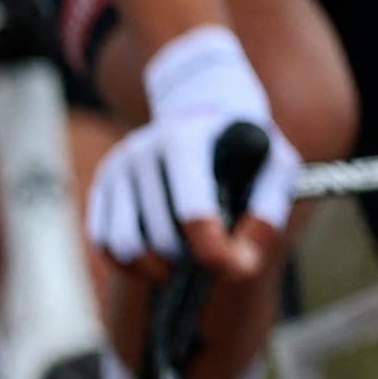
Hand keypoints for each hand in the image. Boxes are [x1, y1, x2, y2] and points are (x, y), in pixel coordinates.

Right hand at [88, 25, 299, 273]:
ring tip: (185, 257)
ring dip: (157, 266)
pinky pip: (103, 243)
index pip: (193, 210)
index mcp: (186, 139)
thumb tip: (237, 266)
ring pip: (125, 245)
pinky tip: (158, 258)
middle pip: (162, 236)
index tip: (228, 267)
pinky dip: (130, 264)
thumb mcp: (275, 166)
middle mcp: (143, 149)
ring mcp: (117, 167)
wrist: (207, 111)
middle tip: (212, 253)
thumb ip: (267, 214)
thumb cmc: (247, 147)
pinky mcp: (101, 185)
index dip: (212, 250)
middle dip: (190, 258)